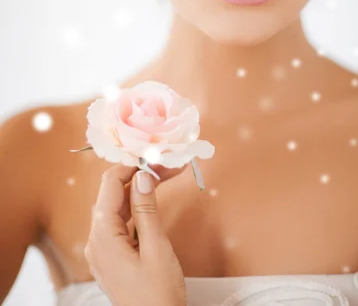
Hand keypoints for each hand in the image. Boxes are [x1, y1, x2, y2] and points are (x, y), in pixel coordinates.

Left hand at [84, 162, 187, 305]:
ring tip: (167, 175)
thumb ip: (146, 209)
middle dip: (140, 175)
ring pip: (118, 208)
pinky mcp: (114, 257)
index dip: (131, 165)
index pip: (109, 185)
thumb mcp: (155, 249)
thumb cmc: (157, 296)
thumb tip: (142, 176)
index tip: (154, 156)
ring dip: (141, 190)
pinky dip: (138, 208)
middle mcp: (97, 241)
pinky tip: (153, 199)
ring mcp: (104, 250)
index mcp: (103, 236)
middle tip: (169, 165)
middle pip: (114, 195)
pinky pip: (121, 223)